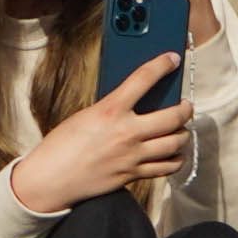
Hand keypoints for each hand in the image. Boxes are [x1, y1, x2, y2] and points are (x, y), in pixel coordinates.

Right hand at [10, 62, 191, 217]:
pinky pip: (166, 167)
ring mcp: (132, 156)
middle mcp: (126, 133)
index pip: (144, 79)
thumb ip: (112, 109)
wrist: (51, 179)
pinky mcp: (132, 175)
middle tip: (186, 105)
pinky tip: (175, 153)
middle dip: (185, 109)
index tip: (173, 59)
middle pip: (172, 117)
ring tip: (182, 129)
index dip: (162, 65)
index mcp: (110, 110)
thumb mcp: (86, 116)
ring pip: (175, 143)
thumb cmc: (62, 145)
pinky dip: (176, 159)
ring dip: (183, 134)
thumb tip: (136, 102)